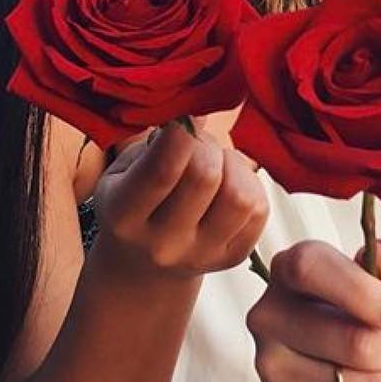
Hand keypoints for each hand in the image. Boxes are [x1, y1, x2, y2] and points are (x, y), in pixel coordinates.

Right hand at [94, 122, 268, 277]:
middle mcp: (163, 244)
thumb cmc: (131, 204)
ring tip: (215, 164)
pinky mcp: (234, 258)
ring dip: (232, 166)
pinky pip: (258, 209)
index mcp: (124, 217)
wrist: (142, 265)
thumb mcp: (122, 173)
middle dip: (206, 145)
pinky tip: (228, 183)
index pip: (163, 170)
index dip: (183, 131)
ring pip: (240, 196)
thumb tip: (196, 119)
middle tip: (197, 143)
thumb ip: (153, 147)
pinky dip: (249, 185)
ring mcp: (202, 255)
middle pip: (205, 176)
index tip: (188, 115)